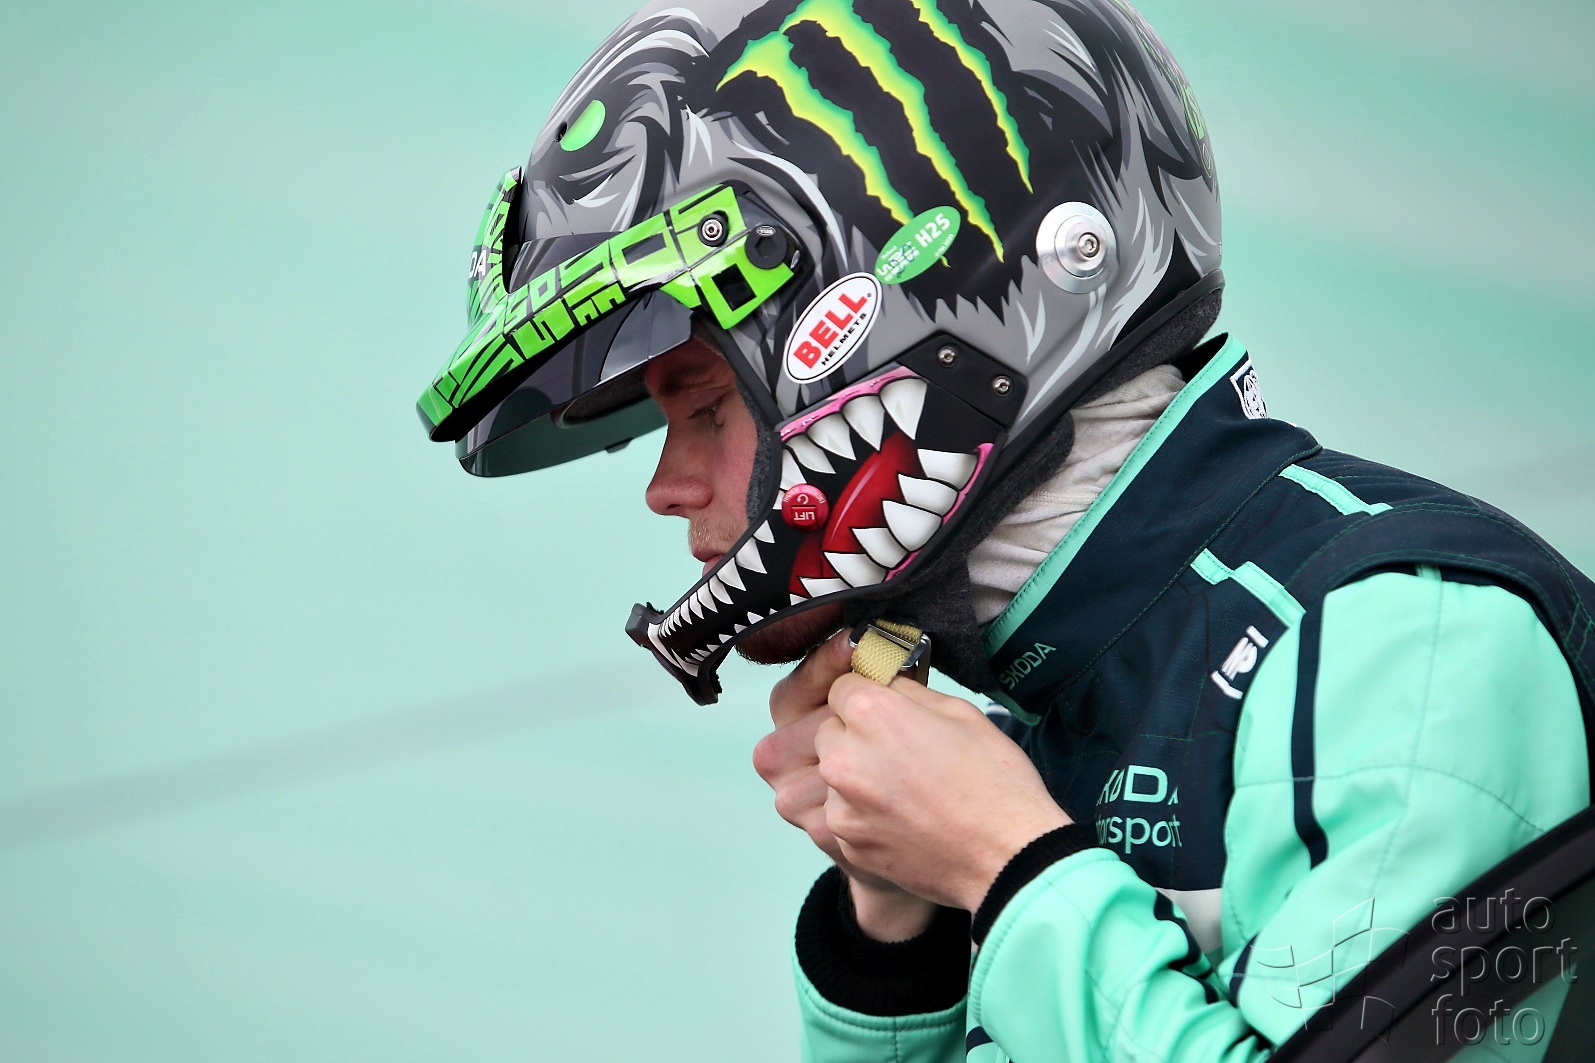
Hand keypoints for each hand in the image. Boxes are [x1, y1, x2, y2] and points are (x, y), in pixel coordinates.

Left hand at [816, 674, 1071, 912]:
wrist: (1008, 858)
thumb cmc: (994, 782)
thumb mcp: (960, 712)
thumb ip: (909, 692)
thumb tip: (887, 684)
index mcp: (870, 715)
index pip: (841, 687)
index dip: (867, 695)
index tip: (887, 709)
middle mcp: (844, 758)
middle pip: (832, 731)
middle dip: (857, 735)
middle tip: (902, 753)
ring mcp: (842, 806)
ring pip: (836, 776)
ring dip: (860, 777)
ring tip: (908, 791)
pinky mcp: (847, 843)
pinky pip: (846, 815)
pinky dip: (866, 815)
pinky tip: (906, 820)